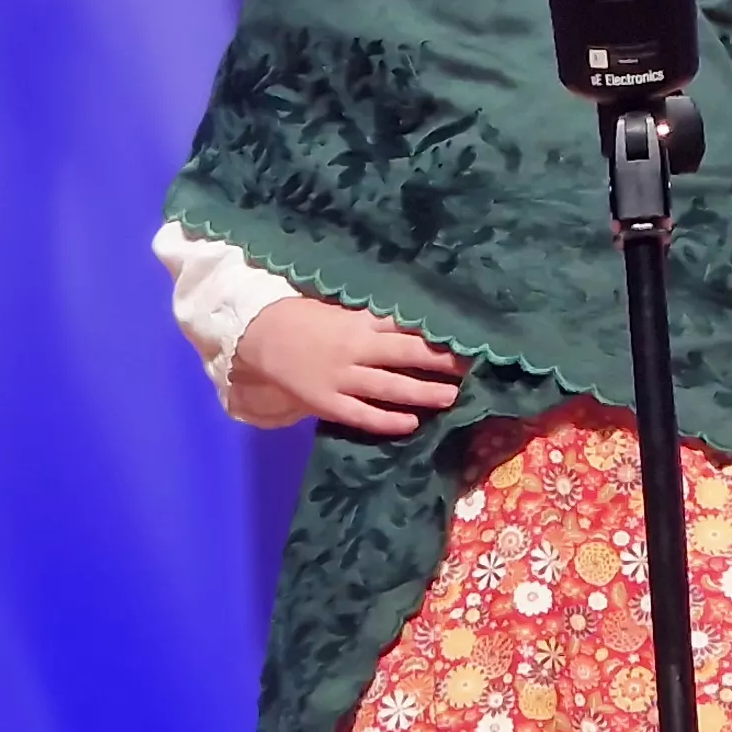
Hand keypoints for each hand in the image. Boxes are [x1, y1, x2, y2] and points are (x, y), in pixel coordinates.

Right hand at [227, 297, 468, 433]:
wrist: (260, 335)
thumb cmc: (305, 317)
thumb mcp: (341, 308)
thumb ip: (373, 317)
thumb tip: (415, 318)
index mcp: (359, 321)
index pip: (406, 326)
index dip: (438, 333)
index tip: (466, 337)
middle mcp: (355, 348)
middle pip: (407, 354)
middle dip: (441, 361)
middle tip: (472, 367)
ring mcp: (341, 378)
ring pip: (390, 387)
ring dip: (423, 392)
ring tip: (452, 396)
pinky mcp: (328, 402)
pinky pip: (362, 414)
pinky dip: (387, 420)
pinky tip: (412, 423)